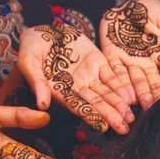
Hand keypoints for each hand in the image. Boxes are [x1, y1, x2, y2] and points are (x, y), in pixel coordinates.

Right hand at [16, 23, 133, 133]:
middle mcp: (77, 87)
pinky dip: (121, 86)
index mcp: (60, 91)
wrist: (44, 30)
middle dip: (110, 115)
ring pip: (106, 93)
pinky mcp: (98, 63)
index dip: (90, 116)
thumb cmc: (31, 47)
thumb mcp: (28, 62)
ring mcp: (89, 76)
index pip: (77, 106)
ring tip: (130, 117)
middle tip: (124, 128)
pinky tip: (131, 96)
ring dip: (118, 105)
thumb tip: (42, 105)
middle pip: (95, 103)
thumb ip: (36, 82)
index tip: (103, 126)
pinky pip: (112, 76)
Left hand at [100, 0, 159, 109]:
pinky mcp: (112, 58)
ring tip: (144, 107)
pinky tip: (125, 96)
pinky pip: (116, 72)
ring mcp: (129, 62)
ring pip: (135, 81)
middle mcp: (147, 63)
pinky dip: (121, 84)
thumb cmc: (149, 10)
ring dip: (140, 94)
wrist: (125, 3)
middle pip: (153, 82)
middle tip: (159, 110)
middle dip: (155, 96)